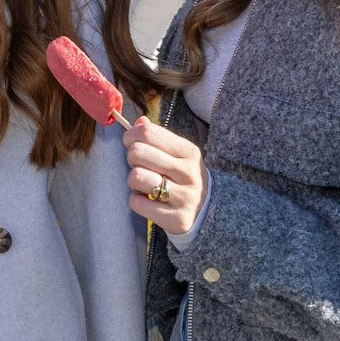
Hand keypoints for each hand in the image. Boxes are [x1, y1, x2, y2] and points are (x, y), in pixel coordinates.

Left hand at [123, 116, 205, 233]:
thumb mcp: (177, 154)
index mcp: (188, 151)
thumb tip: (139, 121)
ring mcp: (184, 197)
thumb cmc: (183, 178)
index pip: (147, 133)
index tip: (130, 143)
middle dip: (131, 159)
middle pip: (138, 153)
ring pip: (136, 177)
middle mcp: (188, 172)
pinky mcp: (176, 218)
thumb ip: (157, 137)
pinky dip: (137, 201)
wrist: (209, 212)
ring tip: (144, 185)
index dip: (130, 136)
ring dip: (133, 182)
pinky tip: (148, 201)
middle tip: (140, 166)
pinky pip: (137, 203)